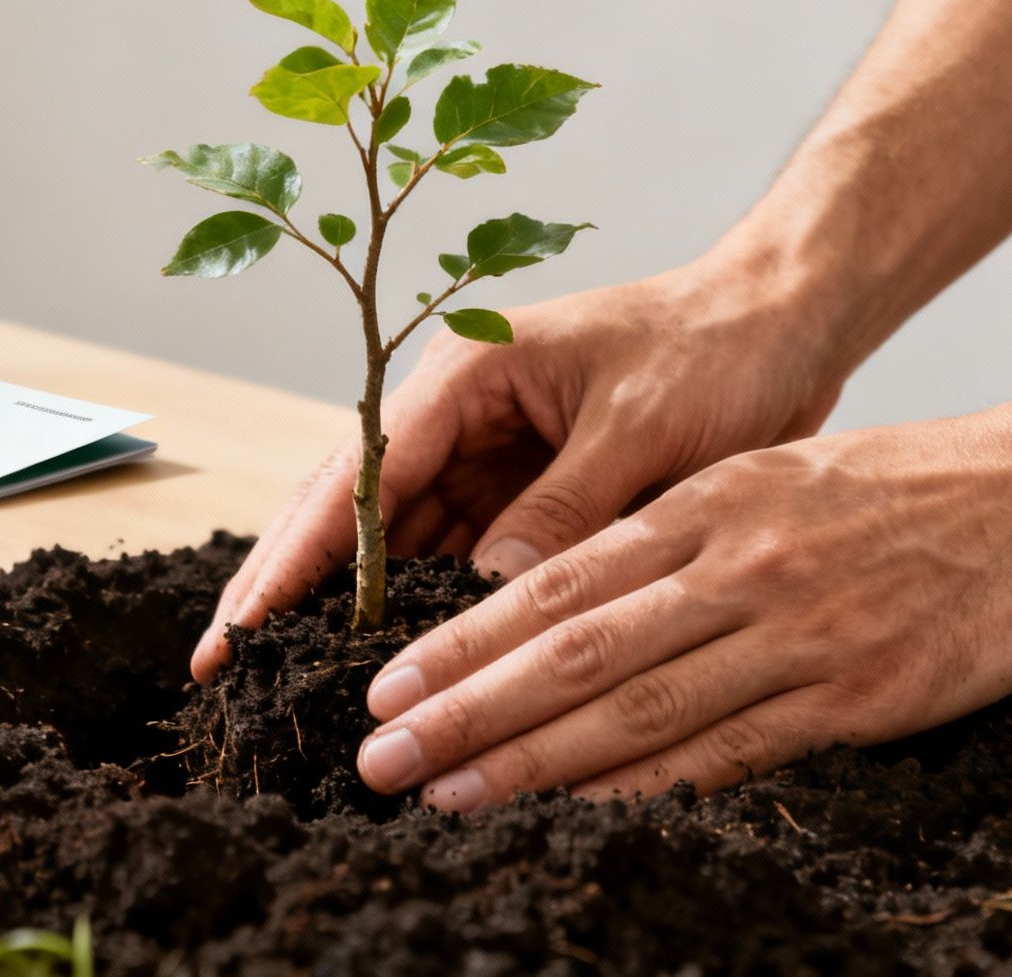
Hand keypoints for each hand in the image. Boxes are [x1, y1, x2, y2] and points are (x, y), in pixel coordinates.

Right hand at [190, 255, 846, 681]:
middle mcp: (461, 416)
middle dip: (289, 589)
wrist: (785, 322)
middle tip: (226, 671)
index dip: (296, 557)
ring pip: (397, 546)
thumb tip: (487, 600)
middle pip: (351, 513)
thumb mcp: (643, 428)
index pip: (359, 476)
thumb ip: (562, 512)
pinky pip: (460, 560)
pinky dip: (432, 611)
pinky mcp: (529, 492)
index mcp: (469, 374)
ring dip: (355, 611)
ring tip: (300, 689)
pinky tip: (406, 667)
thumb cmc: (718, 348)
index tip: (239, 626)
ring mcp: (491, 456)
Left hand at [353, 406, 1011, 807]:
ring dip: (528, 760)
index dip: (462, 641)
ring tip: (445, 794)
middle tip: (377, 756)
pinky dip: (645, 784)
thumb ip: (681, 534)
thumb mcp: (775, 477)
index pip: (554, 582)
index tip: (386, 683)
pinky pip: (730, 749)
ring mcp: (793, 632)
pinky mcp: (856, 695)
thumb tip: (578, 594)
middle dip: (462, 709)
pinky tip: (576, 810)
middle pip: (570, 650)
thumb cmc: (906, 484)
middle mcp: (732, 565)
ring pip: (634, 707)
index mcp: (705, 506)